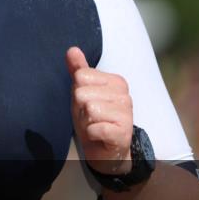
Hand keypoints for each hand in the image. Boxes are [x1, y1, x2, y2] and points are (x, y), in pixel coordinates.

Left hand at [66, 47, 133, 174]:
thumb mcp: (82, 91)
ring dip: (86, 122)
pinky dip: (91, 134)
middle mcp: (124, 95)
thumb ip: (78, 70)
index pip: (80, 77)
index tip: (87, 103)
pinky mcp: (123, 133)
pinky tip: (99, 135)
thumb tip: (72, 49)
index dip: (77, 93)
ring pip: (88, 110)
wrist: (105, 150)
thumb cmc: (93, 118)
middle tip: (90, 117)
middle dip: (80, 109)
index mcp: (116, 81)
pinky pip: (95, 128)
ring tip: (95, 125)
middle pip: (81, 93)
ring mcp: (126, 113)